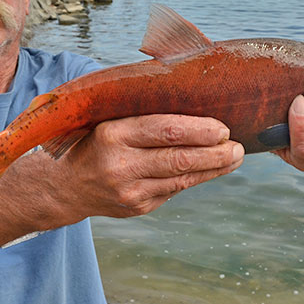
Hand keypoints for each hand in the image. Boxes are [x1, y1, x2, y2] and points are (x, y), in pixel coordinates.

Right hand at [59, 114, 243, 218]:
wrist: (66, 185)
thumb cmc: (93, 141)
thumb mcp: (108, 118)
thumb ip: (141, 110)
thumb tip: (192, 95)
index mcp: (112, 134)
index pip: (163, 130)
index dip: (198, 130)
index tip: (223, 128)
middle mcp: (120, 164)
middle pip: (178, 159)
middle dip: (215, 154)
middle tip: (238, 147)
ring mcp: (129, 190)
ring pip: (182, 179)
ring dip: (213, 168)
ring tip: (234, 157)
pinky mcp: (137, 207)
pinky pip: (174, 191)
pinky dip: (196, 178)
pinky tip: (211, 169)